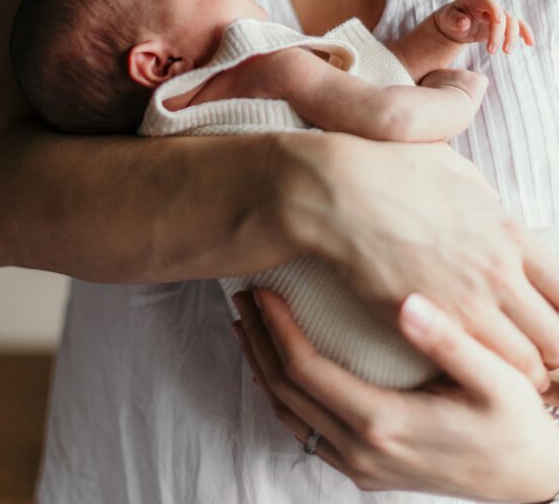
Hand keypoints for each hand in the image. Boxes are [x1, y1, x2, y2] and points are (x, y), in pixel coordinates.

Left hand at [233, 289, 558, 500]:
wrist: (534, 479)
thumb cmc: (517, 423)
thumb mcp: (497, 378)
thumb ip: (450, 341)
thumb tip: (407, 302)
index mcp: (383, 423)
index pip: (304, 370)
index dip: (276, 328)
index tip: (262, 291)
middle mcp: (363, 450)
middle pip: (285, 391)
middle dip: (258, 341)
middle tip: (242, 298)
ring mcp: (363, 465)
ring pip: (290, 415)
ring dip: (263, 367)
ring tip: (248, 326)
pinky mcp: (369, 469)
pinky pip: (308, 432)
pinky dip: (285, 395)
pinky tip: (281, 368)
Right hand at [309, 135, 558, 384]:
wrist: (339, 192)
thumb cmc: (389, 171)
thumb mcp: (452, 169)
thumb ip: (484, 198)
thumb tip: (492, 211)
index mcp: (510, 232)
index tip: (551, 322)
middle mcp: (501, 271)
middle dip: (554, 351)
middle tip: (539, 359)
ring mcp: (470, 302)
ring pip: (528, 362)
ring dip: (525, 373)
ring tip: (509, 377)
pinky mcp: (435, 326)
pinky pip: (482, 368)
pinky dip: (485, 376)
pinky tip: (472, 373)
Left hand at [434, 0, 534, 52]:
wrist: (453, 25)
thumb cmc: (449, 19)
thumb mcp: (446, 19)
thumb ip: (454, 20)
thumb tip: (464, 23)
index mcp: (474, 1)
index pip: (488, 1)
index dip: (494, 9)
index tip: (498, 21)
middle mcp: (489, 7)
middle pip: (502, 15)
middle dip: (500, 33)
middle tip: (491, 51)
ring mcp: (497, 15)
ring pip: (512, 22)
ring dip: (512, 37)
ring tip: (506, 52)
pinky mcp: (502, 26)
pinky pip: (517, 27)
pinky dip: (525, 34)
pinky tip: (530, 43)